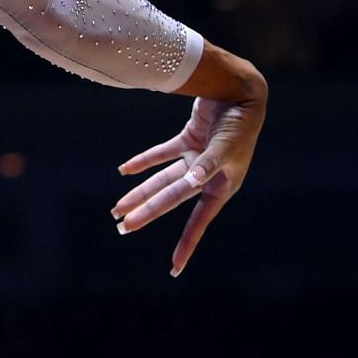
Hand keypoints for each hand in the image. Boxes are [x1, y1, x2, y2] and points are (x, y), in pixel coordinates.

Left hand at [110, 91, 265, 276]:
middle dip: (148, 213)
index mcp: (222, 186)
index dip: (186, 244)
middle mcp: (208, 177)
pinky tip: (124, 170)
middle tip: (123, 228)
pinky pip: (163, 154)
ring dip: (140, 191)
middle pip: (171, 199)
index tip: (174, 268)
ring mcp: (198, 159)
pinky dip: (145, 161)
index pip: (199, 221)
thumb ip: (208, 165)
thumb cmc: (240, 123)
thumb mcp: (226, 148)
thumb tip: (193, 182)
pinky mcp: (190, 139)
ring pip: (163, 180)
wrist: (241, 90)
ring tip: (117, 208)